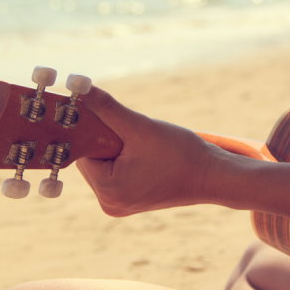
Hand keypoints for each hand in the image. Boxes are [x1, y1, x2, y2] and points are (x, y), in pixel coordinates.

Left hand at [77, 86, 231, 215]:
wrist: (213, 176)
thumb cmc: (180, 153)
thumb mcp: (140, 126)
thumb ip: (106, 107)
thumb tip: (76, 84)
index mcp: (108, 191)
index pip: (82, 152)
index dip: (95, 131)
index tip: (113, 120)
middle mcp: (109, 204)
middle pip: (91, 159)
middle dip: (107, 140)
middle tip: (135, 134)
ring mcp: (119, 205)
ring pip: (104, 163)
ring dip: (117, 147)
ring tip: (145, 148)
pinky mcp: (130, 201)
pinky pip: (116, 172)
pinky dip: (125, 157)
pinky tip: (147, 155)